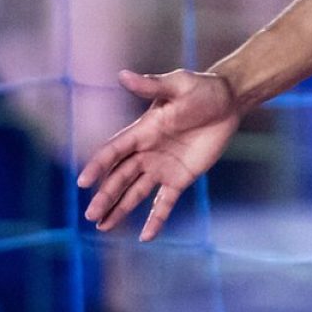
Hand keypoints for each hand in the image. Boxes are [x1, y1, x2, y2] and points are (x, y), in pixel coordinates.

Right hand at [77, 69, 242, 240]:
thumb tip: (123, 74)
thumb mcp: (178, 85)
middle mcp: (147, 152)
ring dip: (119, 209)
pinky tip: (145, 237)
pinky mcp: (181, 178)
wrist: (228, 101)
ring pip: (135, 192)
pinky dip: (155, 219)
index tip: (83, 182)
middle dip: (105, 196)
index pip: (114, 151)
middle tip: (90, 216)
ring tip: (102, 227)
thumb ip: (151, 85)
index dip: (98, 165)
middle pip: (120, 177)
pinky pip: (165, 202)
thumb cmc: (201, 89)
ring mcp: (162, 167)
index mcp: (142, 131)